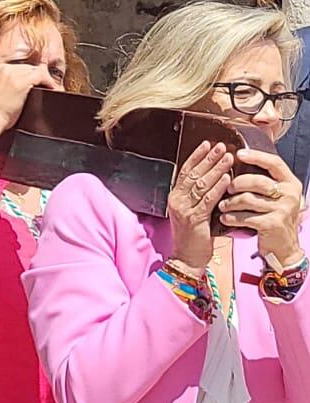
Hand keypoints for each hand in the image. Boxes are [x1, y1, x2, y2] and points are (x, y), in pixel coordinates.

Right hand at [0, 61, 52, 152]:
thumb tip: (1, 81)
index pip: (18, 67)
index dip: (27, 75)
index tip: (32, 83)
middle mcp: (4, 69)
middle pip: (27, 67)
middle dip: (35, 76)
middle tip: (43, 85)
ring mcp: (13, 74)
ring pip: (35, 70)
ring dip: (43, 79)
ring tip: (49, 86)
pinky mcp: (22, 82)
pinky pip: (41, 76)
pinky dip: (48, 82)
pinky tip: (52, 88)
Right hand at [166, 139, 234, 271]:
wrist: (187, 258)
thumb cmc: (194, 236)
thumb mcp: (193, 212)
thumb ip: (200, 196)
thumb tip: (216, 177)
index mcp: (175, 196)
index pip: (185, 171)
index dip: (196, 156)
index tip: (207, 143)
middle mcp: (176, 200)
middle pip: (193, 174)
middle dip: (208, 158)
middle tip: (221, 145)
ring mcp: (184, 209)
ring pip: (201, 184)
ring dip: (215, 169)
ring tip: (228, 157)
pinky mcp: (194, 219)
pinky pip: (207, 199)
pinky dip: (218, 187)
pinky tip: (227, 178)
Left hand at [220, 147, 305, 264]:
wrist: (283, 248)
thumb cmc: (273, 218)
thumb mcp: (276, 198)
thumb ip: (265, 182)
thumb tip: (238, 162)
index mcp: (291, 183)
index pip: (274, 163)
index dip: (256, 156)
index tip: (238, 153)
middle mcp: (290, 194)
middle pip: (257, 181)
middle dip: (237, 183)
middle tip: (226, 188)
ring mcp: (283, 209)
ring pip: (248, 199)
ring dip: (230, 203)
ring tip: (222, 206)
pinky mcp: (273, 224)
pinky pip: (245, 216)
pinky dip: (232, 217)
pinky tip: (225, 218)